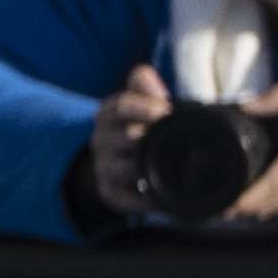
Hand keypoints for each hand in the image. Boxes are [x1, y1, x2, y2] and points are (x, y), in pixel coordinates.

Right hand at [84, 62, 175, 217]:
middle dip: (151, 139)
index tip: (166, 111)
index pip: (122, 104)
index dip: (144, 106)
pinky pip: (125, 198)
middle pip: (126, 137)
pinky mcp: (108, 192)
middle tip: (176, 141)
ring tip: (170, 170)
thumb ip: (147, 86)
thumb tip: (159, 77)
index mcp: (109, 112)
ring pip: (123, 168)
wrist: (125, 164)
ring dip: (147, 169)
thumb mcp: (145, 104)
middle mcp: (101, 138)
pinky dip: (145, 199)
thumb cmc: (144, 128)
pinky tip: (162, 198)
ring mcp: (103, 166)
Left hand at [221, 78, 277, 222]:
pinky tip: (265, 204)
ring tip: (240, 203)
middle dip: (241, 208)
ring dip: (255, 212)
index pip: (267, 186)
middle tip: (224, 202)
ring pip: (274, 216)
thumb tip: (247, 107)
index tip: (224, 200)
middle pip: (265, 207)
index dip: (241, 199)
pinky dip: (274, 214)